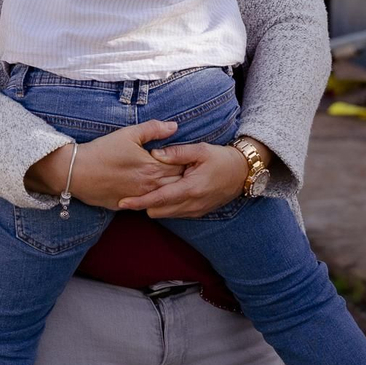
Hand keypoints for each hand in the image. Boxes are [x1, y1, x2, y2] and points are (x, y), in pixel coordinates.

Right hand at [25, 120, 184, 210]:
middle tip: (189, 172)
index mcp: (153, 167)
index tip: (192, 159)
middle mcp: (150, 186)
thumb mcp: (128, 134)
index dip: (187, 163)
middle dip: (183, 178)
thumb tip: (175, 126)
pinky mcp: (128, 205)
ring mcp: (140, 198)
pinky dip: (155, 200)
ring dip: (171, 191)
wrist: (77, 171)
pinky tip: (155, 194)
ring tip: (176, 184)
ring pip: (164, 197)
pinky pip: (148, 205)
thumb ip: (153, 129)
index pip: (181, 167)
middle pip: (176, 184)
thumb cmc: (102, 151)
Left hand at [117, 142, 252, 217]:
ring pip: (165, 214)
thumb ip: (176, 152)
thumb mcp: (200, 150)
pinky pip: (175, 214)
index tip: (122, 202)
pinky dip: (166, 206)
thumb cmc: (220, 158)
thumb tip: (154, 154)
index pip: (159, 199)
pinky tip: (162, 193)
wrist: (242, 173)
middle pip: (158, 211)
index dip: (139, 202)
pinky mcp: (198, 212)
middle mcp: (192, 204)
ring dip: (155, 204)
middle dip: (145, 202)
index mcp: (191, 188)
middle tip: (135, 188)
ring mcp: (196, 210)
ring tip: (146, 190)